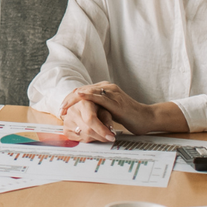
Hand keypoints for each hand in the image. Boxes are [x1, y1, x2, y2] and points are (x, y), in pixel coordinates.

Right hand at [58, 95, 116, 142]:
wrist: (82, 109)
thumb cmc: (96, 109)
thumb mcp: (104, 110)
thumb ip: (107, 119)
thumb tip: (109, 130)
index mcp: (83, 104)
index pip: (91, 119)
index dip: (101, 130)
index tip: (111, 137)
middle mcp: (72, 111)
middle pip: (87, 130)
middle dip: (101, 136)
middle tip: (109, 138)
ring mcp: (67, 121)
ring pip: (85, 136)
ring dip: (95, 138)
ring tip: (99, 132)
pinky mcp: (66, 130)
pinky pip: (80, 140)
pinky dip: (88, 139)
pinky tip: (91, 133)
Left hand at [59, 83, 184, 138]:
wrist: (147, 118)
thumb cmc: (129, 116)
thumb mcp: (109, 111)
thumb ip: (98, 108)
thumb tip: (84, 113)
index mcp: (105, 89)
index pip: (83, 91)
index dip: (71, 99)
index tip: (61, 108)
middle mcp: (108, 87)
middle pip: (83, 90)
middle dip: (69, 99)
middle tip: (60, 109)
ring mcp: (112, 93)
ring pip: (88, 92)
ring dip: (74, 99)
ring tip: (64, 106)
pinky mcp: (116, 101)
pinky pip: (100, 97)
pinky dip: (88, 95)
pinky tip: (79, 95)